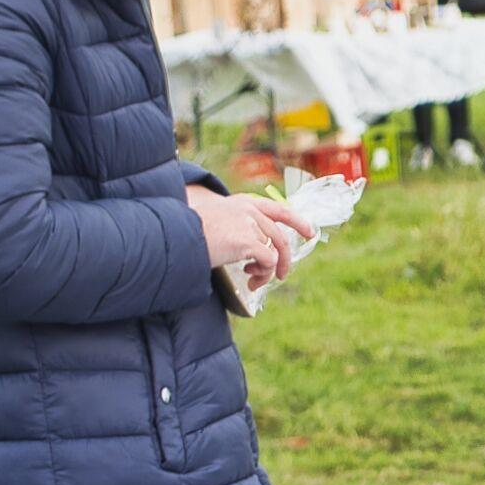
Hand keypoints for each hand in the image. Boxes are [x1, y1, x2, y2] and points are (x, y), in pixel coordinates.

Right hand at [187, 185, 315, 289]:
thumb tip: (264, 254)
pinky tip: (248, 277)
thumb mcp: (219, 222)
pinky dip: (263, 274)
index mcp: (244, 203)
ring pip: (275, 252)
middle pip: (280, 237)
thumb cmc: (191, 234)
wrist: (174, 236)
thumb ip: (242, 229)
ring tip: (253, 280)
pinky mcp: (247, 241)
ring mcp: (249, 224)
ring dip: (267, 272)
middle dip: (284, 260)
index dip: (298, 222)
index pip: (280, 210)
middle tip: (282, 276)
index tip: (310, 233)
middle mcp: (249, 210)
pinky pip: (268, 262)